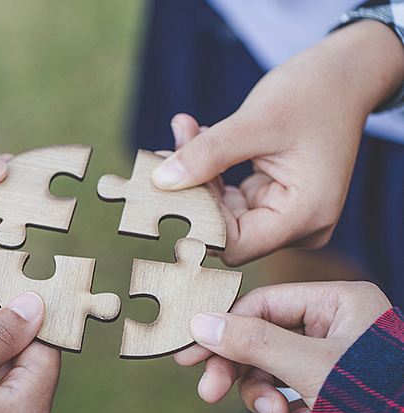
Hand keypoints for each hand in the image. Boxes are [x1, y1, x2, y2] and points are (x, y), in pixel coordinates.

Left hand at [151, 20, 403, 265]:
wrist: (345, 74)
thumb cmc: (312, 92)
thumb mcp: (255, 121)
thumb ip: (207, 154)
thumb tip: (160, 182)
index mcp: (305, 215)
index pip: (235, 245)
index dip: (196, 221)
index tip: (164, 187)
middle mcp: (299, 225)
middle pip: (225, 228)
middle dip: (192, 190)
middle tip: (165, 150)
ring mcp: (285, 213)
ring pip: (222, 211)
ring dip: (197, 174)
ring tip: (184, 131)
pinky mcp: (272, 199)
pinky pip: (228, 196)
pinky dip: (210, 168)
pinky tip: (197, 135)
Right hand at [175, 281, 392, 412]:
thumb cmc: (376, 400)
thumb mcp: (308, 368)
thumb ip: (253, 342)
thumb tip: (201, 323)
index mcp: (337, 303)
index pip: (262, 304)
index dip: (223, 327)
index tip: (191, 351)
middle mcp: (332, 327)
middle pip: (261, 340)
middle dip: (242, 373)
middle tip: (209, 392)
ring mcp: (328, 361)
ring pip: (269, 372)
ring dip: (265, 400)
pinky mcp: (326, 391)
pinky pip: (286, 397)